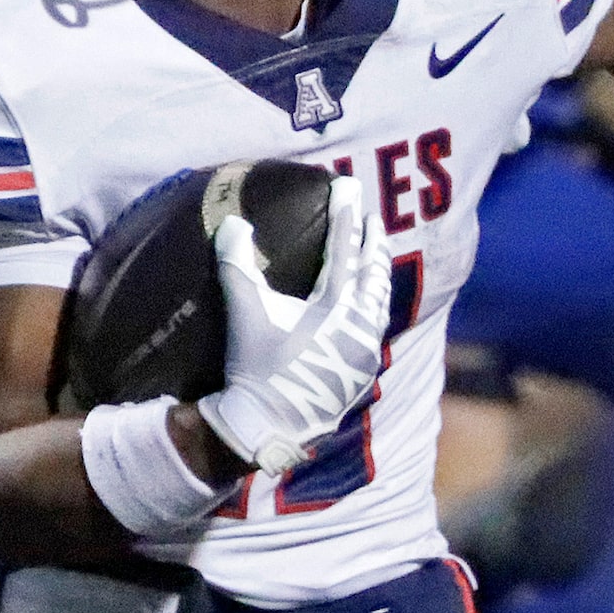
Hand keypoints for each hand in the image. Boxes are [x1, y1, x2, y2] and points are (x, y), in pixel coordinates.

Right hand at [200, 176, 392, 475]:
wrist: (267, 426)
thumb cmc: (254, 367)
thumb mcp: (244, 312)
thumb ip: (237, 264)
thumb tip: (233, 222)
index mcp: (334, 307)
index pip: (343, 250)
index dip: (345, 215)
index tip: (348, 186)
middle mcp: (359, 326)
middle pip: (372, 274)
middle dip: (371, 242)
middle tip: (372, 216)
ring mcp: (365, 352)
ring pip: (380, 303)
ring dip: (377, 275)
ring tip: (376, 255)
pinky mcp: (362, 373)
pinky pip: (376, 330)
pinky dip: (375, 308)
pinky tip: (370, 306)